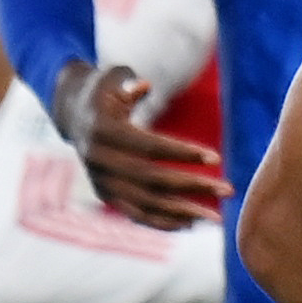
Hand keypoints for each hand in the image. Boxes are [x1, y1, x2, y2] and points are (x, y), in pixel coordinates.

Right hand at [54, 60, 228, 229]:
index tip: (216, 158)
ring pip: (145, 204)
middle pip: (151, 180)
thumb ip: (128, 84)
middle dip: (192, 186)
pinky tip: (191, 223)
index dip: (182, 153)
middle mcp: (99, 160)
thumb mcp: (113, 79)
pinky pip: (136, 214)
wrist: (74, 114)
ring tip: (216, 216)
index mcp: (103, 131)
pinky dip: (163, 222)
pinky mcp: (105, 195)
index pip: (149, 146)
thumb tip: (143, 87)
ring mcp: (100, 181)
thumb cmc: (107, 91)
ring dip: (183, 212)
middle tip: (228, 190)